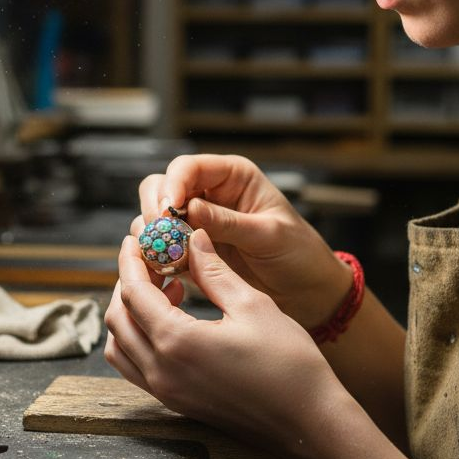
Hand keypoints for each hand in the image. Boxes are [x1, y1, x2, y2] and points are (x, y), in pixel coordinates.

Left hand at [105, 228, 353, 458]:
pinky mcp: (176, 403)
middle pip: (118, 320)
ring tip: (165, 290)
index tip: (134, 240)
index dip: (130, 262)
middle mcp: (162, 371)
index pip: (134, 293)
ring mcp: (166, 392)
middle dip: (127, 285)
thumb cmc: (289, 365)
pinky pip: (137, 368)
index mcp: (177, 343)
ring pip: (121, 347)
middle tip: (150, 261)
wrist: (308, 423)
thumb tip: (194, 240)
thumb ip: (215, 272)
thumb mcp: (253, 306)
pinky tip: (172, 321)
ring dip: (130, 314)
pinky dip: (140, 340)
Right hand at [138, 154, 350, 326]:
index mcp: (233, 177)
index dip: (173, 184)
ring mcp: (197, 223)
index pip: (189, 167)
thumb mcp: (269, 236)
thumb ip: (230, 222)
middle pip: (161, 187)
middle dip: (155, 208)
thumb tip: (190, 209)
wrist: (306, 291)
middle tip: (159, 234)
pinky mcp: (190, 251)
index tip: (169, 209)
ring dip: (152, 234)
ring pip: (154, 217)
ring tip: (165, 255)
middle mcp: (210, 194)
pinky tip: (164, 270)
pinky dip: (156, 257)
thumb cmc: (299, 254)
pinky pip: (160, 248)